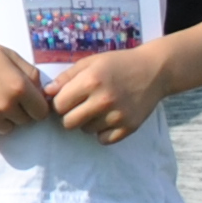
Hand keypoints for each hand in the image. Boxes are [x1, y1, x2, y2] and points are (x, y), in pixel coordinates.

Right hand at [0, 34, 55, 142]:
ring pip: (6, 129)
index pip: (41, 112)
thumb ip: (30, 73)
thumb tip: (42, 92)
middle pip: (24, 122)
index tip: (26, 100)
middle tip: (2, 96)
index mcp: (18, 87)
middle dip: (18, 111)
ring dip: (2, 120)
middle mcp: (5, 105)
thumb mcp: (8, 54)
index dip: (35, 105)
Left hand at [48, 42, 176, 142]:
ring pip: (85, 131)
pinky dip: (102, 132)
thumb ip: (66, 77)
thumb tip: (46, 93)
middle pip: (68, 123)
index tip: (67, 99)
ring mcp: (117, 116)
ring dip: (87, 122)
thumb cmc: (118, 64)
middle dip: (69, 115)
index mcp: (90, 81)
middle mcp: (103, 100)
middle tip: (80, 106)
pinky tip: (108, 118)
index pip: (58, 105)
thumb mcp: (90, 63)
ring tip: (98, 109)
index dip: (59, 103)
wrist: (154, 71)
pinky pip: (103, 140)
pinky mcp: (129, 127)